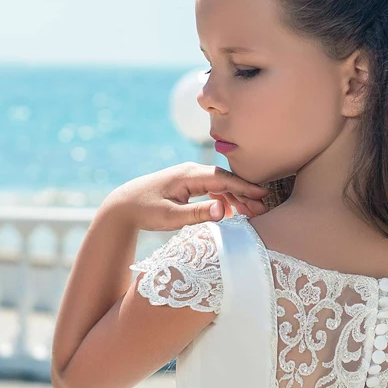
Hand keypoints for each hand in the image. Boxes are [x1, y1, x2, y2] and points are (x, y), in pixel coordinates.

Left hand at [107, 162, 271, 231]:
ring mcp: (190, 177)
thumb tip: (223, 211)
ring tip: (253, 213)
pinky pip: (212, 189)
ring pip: (221, 185)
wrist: (123, 205)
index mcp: (189, 175)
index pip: (224, 179)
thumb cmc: (145, 211)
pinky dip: (224, 199)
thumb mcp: (170, 216)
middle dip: (246, 193)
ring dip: (236, 198)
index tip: (263, 195)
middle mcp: (192, 171)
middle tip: (263, 209)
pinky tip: (233, 212)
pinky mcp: (188, 184)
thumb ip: (197, 214)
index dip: (245, 187)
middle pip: (226, 180)